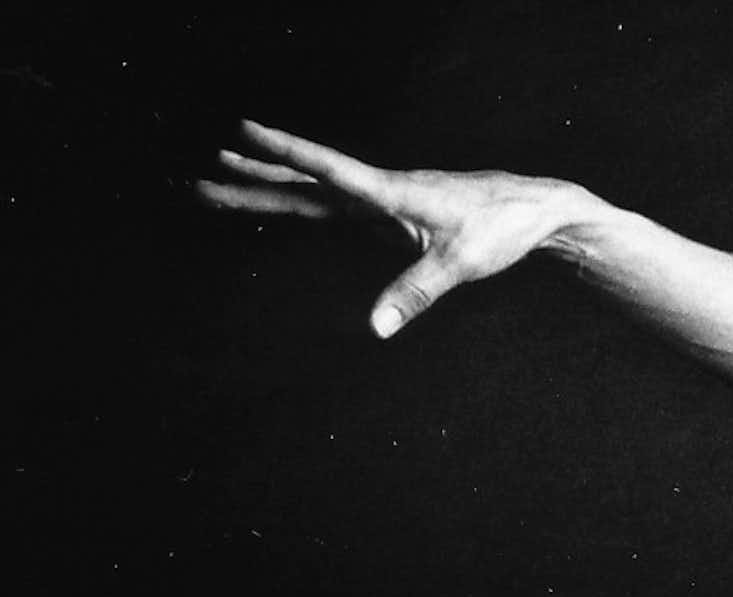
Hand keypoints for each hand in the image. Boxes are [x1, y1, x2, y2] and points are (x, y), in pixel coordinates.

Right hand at [198, 120, 588, 337]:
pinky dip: (303, 202)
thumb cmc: (498, 230)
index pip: (328, 169)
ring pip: (314, 193)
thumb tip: (374, 329)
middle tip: (204, 177)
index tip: (243, 132)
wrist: (529, 210)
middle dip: (255, 182)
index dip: (286, 153)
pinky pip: (334, 208)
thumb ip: (415, 294)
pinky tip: (285, 200)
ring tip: (225, 175)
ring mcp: (380, 202)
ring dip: (270, 187)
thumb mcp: (458, 266)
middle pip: (305, 185)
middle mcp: (378, 192)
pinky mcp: (389, 214)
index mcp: (390, 192)